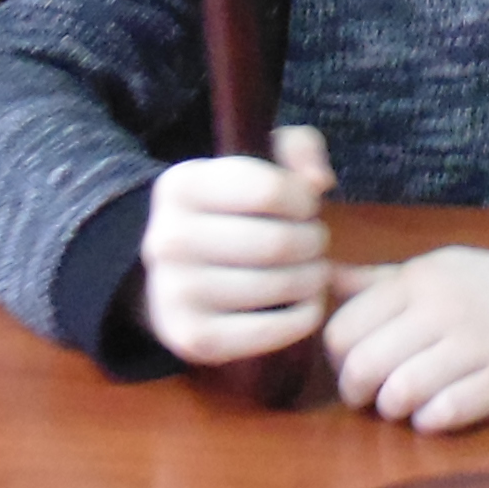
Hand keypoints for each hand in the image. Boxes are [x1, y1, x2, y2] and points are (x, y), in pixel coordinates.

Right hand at [141, 124, 337, 369]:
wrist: (169, 276)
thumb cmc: (227, 211)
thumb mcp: (255, 163)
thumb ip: (297, 149)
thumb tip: (320, 182)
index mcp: (180, 185)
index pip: (269, 191)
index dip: (305, 200)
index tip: (308, 206)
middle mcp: (168, 239)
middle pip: (278, 243)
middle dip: (314, 242)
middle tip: (316, 244)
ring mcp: (175, 293)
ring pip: (278, 286)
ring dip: (314, 279)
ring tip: (313, 271)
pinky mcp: (193, 339)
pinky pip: (271, 331)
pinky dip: (304, 317)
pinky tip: (305, 303)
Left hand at [322, 245, 488, 433]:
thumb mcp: (434, 267)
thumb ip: (376, 281)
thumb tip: (321, 282)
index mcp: (417, 281)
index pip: (342, 330)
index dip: (337, 359)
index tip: (353, 365)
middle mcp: (441, 310)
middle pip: (365, 367)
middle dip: (358, 393)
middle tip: (371, 396)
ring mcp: (475, 347)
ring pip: (401, 395)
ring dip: (393, 410)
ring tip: (406, 404)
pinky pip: (446, 415)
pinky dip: (431, 422)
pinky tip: (437, 413)